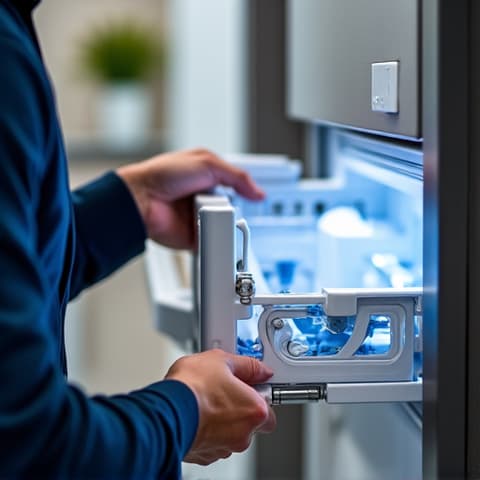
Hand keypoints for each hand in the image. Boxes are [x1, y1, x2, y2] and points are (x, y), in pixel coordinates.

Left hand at [117, 149, 264, 248]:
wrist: (142, 199)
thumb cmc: (164, 175)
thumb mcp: (208, 163)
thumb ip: (237, 177)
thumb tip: (257, 193)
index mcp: (206, 177)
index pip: (234, 187)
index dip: (244, 192)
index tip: (254, 198)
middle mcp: (202, 198)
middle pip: (230, 209)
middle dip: (230, 209)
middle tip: (222, 205)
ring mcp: (197, 219)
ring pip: (222, 227)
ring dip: (220, 223)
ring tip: (208, 213)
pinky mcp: (192, 238)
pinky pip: (210, 242)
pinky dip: (213, 240)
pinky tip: (209, 230)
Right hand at [165, 349, 275, 464]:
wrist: (165, 409)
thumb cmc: (194, 386)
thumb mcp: (222, 360)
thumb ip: (247, 365)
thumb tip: (261, 369)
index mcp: (255, 411)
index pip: (269, 410)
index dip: (257, 397)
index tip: (248, 388)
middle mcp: (243, 434)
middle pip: (249, 423)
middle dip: (238, 409)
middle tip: (223, 392)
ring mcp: (224, 447)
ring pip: (229, 434)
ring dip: (221, 421)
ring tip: (205, 401)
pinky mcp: (204, 456)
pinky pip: (211, 442)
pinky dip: (206, 431)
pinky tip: (196, 414)